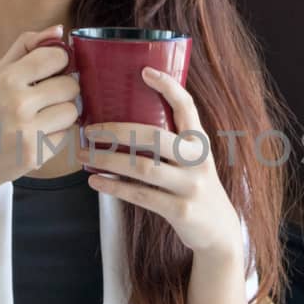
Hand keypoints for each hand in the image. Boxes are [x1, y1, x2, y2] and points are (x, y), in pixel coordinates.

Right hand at [0, 25, 80, 188]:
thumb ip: (26, 48)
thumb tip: (59, 31)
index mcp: (7, 79)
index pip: (56, 57)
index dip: (60, 62)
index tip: (52, 69)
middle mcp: (18, 104)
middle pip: (70, 86)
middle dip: (62, 90)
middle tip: (45, 97)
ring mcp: (28, 132)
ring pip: (72, 112)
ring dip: (62, 114)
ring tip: (42, 117)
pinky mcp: (36, 155)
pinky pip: (66, 136)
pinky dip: (55, 135)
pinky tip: (37, 135)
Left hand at [78, 66, 243, 259]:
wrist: (219, 232)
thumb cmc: (195, 189)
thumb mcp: (192, 161)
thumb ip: (171, 142)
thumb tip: (125, 123)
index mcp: (199, 142)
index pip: (187, 107)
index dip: (168, 87)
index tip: (145, 71)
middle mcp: (198, 160)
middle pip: (155, 137)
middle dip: (117, 130)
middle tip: (89, 128)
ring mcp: (190, 186)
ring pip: (143, 167)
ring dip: (108, 159)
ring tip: (84, 154)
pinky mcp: (180, 210)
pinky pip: (141, 195)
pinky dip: (115, 187)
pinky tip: (95, 181)